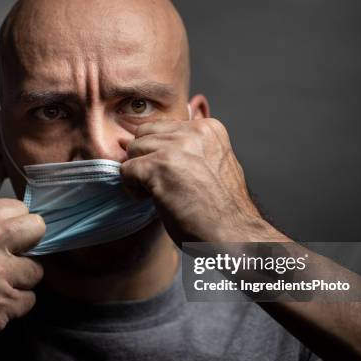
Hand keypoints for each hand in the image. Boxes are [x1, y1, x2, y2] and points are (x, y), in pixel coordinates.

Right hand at [0, 198, 45, 360]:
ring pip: (37, 269)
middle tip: (16, 259)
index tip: (14, 237)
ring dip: (23, 281)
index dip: (19, 225)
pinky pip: (30, 298)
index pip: (19, 208)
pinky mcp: (4, 303)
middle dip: (32, 245)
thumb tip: (23, 223)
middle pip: (37, 228)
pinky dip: (17, 305)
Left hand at [121, 118, 281, 244]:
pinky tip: (152, 200)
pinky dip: (132, 188)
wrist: (233, 234)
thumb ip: (182, 149)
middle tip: (162, 184)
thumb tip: (130, 141)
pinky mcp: (158, 167)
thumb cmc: (221, 209)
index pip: (163, 127)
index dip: (160, 152)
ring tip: (158, 193)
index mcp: (208, 128)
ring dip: (139, 173)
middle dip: (146, 158)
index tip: (173, 174)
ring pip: (133, 150)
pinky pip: (126, 169)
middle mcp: (193, 131)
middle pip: (145, 134)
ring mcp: (175, 148)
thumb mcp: (210, 164)